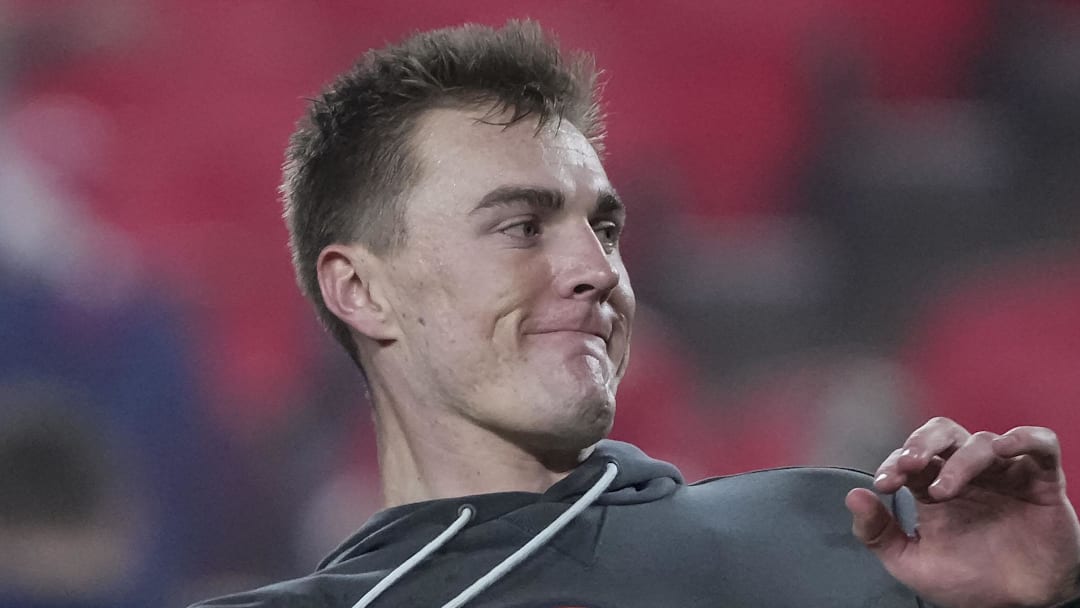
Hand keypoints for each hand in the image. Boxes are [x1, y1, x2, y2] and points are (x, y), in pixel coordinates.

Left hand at [845, 417, 1079, 607]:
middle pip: (942, 433)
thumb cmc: (968, 580)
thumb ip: (877, 533)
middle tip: (910, 464)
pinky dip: (1025, 438)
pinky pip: (1041, 446)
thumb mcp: (911, 563)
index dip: (894, 464)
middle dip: (921, 442)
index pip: (909, 459)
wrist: (1019, 607)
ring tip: (945, 490)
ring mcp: (1004, 474)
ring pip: (981, 442)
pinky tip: (1005, 446)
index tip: (884, 484)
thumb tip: (853, 496)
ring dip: (960, 461)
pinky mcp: (1042, 482)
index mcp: (933, 486)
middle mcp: (967, 473)